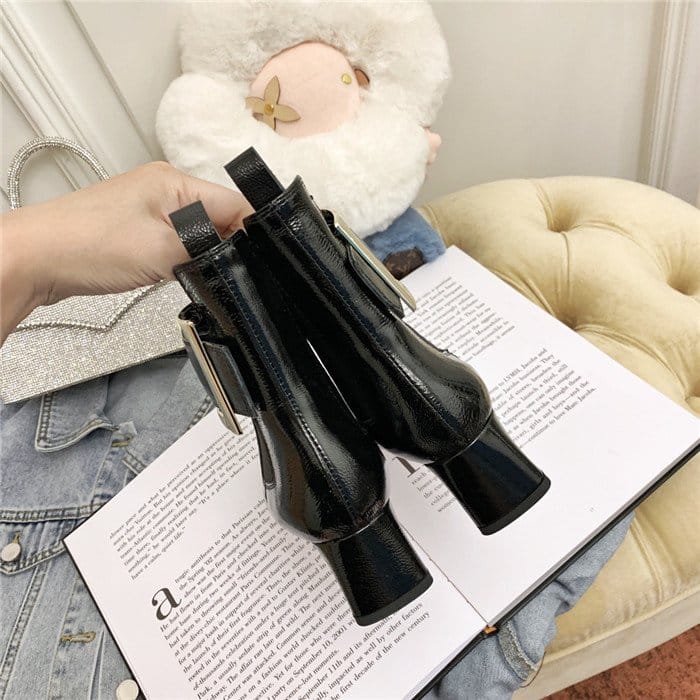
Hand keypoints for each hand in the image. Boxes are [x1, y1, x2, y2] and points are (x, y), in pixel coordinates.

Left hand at [0, 162, 251, 343]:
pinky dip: (178, 258)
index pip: (234, 203)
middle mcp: (163, 188)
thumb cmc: (87, 245)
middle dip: (223, 245)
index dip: (251, 233)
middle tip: (222, 272)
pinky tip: (171, 271)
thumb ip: (208, 250)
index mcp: (174, 181)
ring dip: (199, 253)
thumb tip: (234, 254)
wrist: (35, 259)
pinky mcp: (135, 229)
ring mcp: (147, 208)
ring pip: (195, 232)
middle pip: (217, 217)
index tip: (258, 261)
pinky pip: (173, 241)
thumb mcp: (163, 250)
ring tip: (189, 271)